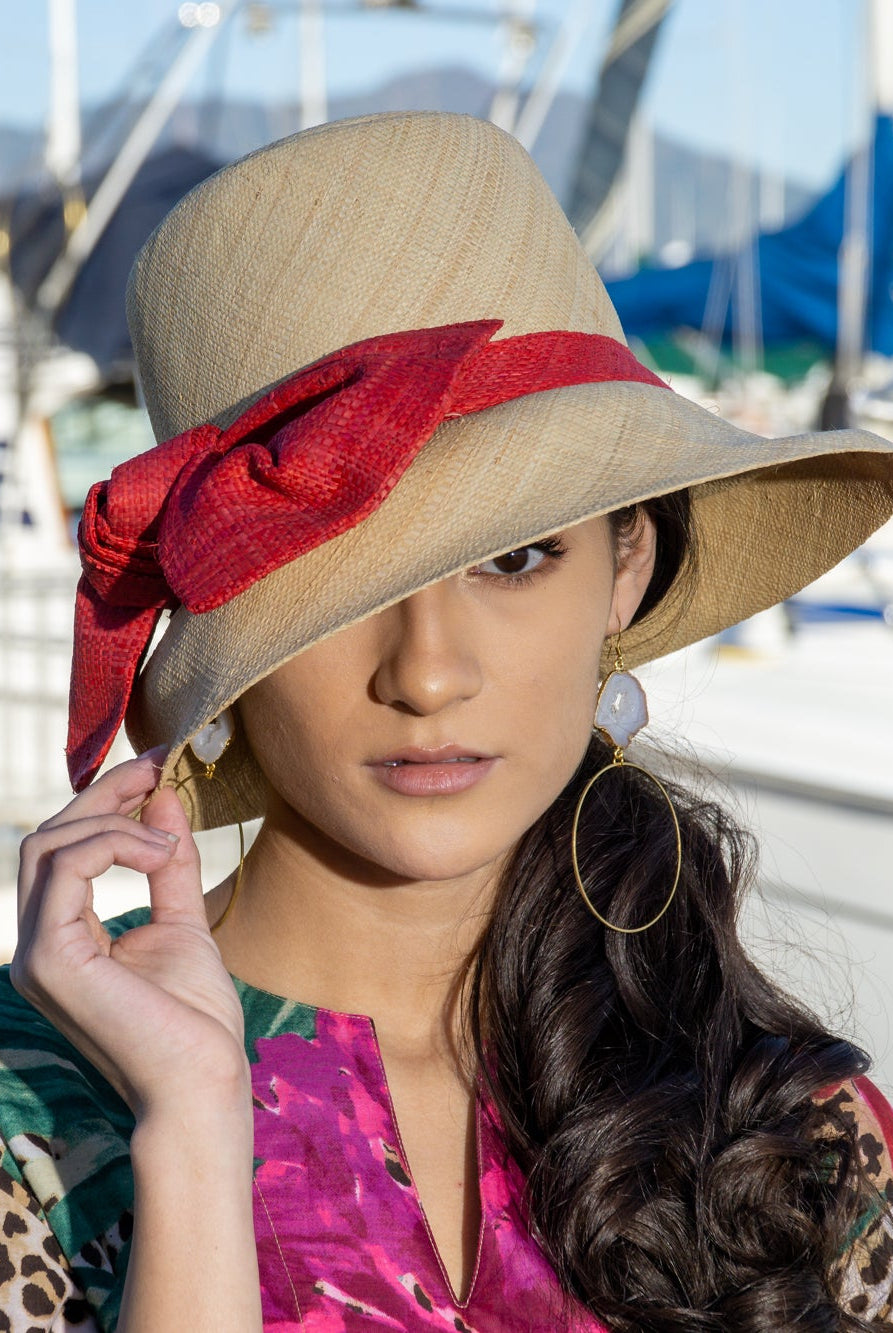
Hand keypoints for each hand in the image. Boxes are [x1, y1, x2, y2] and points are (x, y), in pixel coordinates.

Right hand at [11, 754, 249, 1122]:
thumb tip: (163, 800)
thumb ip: (167, 866)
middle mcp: (36, 944)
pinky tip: (160, 853)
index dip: (105, 799)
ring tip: (170, 839)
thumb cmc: (195, 1022)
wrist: (202, 1085)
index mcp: (61, 938)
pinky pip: (67, 869)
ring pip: (51, 845)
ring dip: (115, 820)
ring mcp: (35, 954)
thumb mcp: (183, 924)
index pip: (63, 850)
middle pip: (49, 837)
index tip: (156, 767)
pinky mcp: (50, 959)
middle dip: (105, 794)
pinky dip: (115, 844)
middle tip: (160, 769)